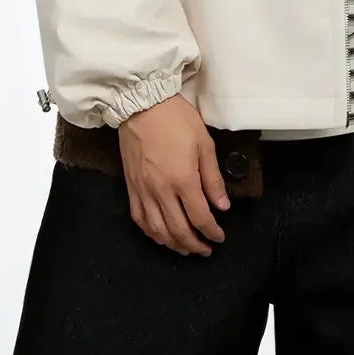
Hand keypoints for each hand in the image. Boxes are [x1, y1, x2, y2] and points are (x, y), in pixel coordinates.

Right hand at [117, 96, 229, 254]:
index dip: (212, 232)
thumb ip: (213, 179)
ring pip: (157, 230)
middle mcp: (161, 190)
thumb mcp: (204, 144)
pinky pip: (139, 218)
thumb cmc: (176, 119)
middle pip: (178, 230)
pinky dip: (151, 232)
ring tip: (185, 248)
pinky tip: (160, 235)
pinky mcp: (131, 187)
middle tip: (205, 249)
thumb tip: (222, 205)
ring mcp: (143, 190)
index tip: (219, 237)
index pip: (200, 218)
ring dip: (173, 244)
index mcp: (183, 180)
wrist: (141, 104)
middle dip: (194, 245)